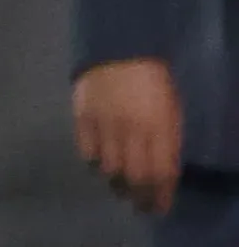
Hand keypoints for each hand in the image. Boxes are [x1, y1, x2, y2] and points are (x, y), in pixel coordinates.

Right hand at [75, 57, 182, 215]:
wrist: (117, 45)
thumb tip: (161, 171)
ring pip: (108, 168)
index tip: (158, 207)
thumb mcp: (171, 110)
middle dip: (137, 197)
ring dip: (114, 182)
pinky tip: (99, 162)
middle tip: (137, 205)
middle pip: (133, 177)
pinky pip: (86, 151)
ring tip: (118, 186)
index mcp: (159, 127)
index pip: (161, 173)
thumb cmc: (152, 80)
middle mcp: (132, 129)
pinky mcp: (82, 116)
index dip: (160, 196)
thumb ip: (166, 140)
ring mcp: (104, 123)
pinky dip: (93, 162)